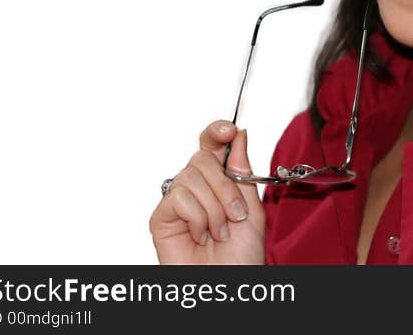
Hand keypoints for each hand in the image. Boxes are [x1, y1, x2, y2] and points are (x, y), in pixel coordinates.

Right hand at [148, 121, 265, 263]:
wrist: (229, 282)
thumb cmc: (242, 255)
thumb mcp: (252, 207)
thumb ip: (242, 171)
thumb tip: (238, 134)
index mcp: (220, 180)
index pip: (212, 144)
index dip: (217, 131)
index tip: (229, 131)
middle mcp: (196, 187)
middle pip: (202, 158)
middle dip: (225, 187)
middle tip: (236, 215)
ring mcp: (177, 201)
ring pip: (191, 177)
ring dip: (214, 208)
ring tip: (219, 232)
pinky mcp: (161, 217)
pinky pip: (179, 197)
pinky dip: (197, 218)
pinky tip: (200, 236)